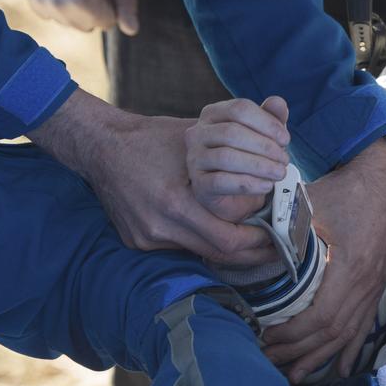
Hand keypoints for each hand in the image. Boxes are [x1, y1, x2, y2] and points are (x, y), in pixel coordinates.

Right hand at [18, 0, 139, 33]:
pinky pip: (51, 14)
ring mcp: (43, 4)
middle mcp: (60, 8)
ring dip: (76, 9)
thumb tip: (131, 31)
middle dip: (94, 9)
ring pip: (69, 22)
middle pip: (88, 26)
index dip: (111, 3)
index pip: (108, 22)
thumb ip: (127, 5)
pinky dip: (57, 5)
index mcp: (83, 2)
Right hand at [29, 90, 275, 265]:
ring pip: (198, 253)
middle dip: (249, 252)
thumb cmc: (152, 137)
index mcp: (174, 203)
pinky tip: (217, 229)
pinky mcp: (136, 240)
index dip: (258, 243)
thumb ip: (239, 140)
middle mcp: (158, 227)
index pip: (227, 240)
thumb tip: (285, 131)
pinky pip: (178, 247)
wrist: (100, 145)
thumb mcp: (196, 136)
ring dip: (226, 247)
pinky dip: (200, 239)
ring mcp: (145, 237)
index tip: (279, 236)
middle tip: (275, 245)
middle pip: (217, 255)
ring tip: (253, 239)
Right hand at [185, 97, 291, 222]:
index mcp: (213, 113)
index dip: (267, 123)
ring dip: (259, 166)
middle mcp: (198, 133)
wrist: (234, 191)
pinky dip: (249, 183)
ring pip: (226, 157)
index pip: (239, 108)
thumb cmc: (249, 154)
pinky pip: (222, 181)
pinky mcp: (199, 184)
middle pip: (232, 132)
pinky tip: (266, 185)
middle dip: (265, 146)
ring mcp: (195, 158)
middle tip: (285, 159)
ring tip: (279, 172)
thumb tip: (278, 102)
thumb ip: (271, 117)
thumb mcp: (263, 133)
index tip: (286, 139)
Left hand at [262, 137, 385, 382]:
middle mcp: (365, 283)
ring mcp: (374, 287)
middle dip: (299, 352)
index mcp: (348, 266)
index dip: (293, 335)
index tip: (266, 338)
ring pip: (347, 334)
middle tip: (268, 362)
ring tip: (295, 375)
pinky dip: (349, 350)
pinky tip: (338, 369)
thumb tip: (248, 249)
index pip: (320, 316)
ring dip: (319, 357)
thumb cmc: (342, 191)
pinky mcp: (377, 286)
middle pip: (331, 332)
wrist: (381, 181)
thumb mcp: (309, 206)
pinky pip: (364, 326)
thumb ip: (283, 232)